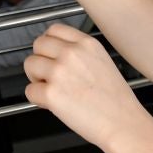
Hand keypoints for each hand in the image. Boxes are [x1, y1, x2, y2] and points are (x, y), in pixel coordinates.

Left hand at [23, 23, 151, 152]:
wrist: (123, 123)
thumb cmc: (116, 101)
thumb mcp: (102, 62)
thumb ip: (79, 54)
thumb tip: (54, 56)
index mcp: (87, 44)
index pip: (54, 29)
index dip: (49, 44)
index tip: (50, 55)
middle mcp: (72, 53)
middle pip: (38, 44)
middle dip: (40, 60)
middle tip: (48, 76)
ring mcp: (60, 71)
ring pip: (30, 64)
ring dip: (36, 78)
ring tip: (52, 90)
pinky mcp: (51, 93)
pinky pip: (29, 91)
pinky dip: (37, 100)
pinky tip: (52, 104)